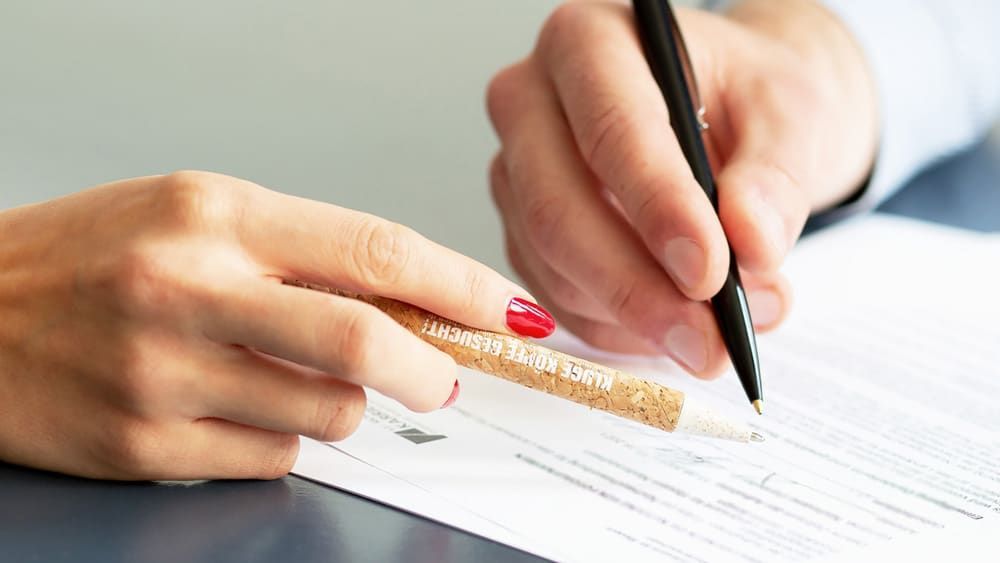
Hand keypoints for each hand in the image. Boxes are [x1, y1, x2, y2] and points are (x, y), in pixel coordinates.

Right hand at [0, 171, 551, 479]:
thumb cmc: (93, 256)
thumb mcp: (199, 218)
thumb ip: (305, 256)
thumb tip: (415, 308)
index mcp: (215, 215)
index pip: (375, 251)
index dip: (461, 285)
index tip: (510, 310)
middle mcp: (188, 290)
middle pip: (364, 343)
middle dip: (431, 370)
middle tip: (444, 378)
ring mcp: (163, 376)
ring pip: (326, 415)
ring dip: (342, 405)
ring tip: (291, 376)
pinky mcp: (145, 447)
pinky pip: (271, 458)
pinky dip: (282, 438)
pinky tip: (236, 408)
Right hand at [487, 0, 876, 374]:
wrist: (731, 117)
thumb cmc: (751, 98)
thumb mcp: (790, 116)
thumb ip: (776, 178)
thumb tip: (752, 244)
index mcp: (589, 41)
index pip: (610, 128)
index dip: (657, 206)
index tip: (710, 273)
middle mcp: (532, 101)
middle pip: (556, 207)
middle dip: (635, 287)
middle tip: (708, 341)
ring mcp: (516, 170)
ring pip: (552, 263)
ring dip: (635, 317)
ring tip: (718, 337)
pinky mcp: (521, 229)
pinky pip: (555, 295)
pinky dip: (617, 328)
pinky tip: (672, 329)